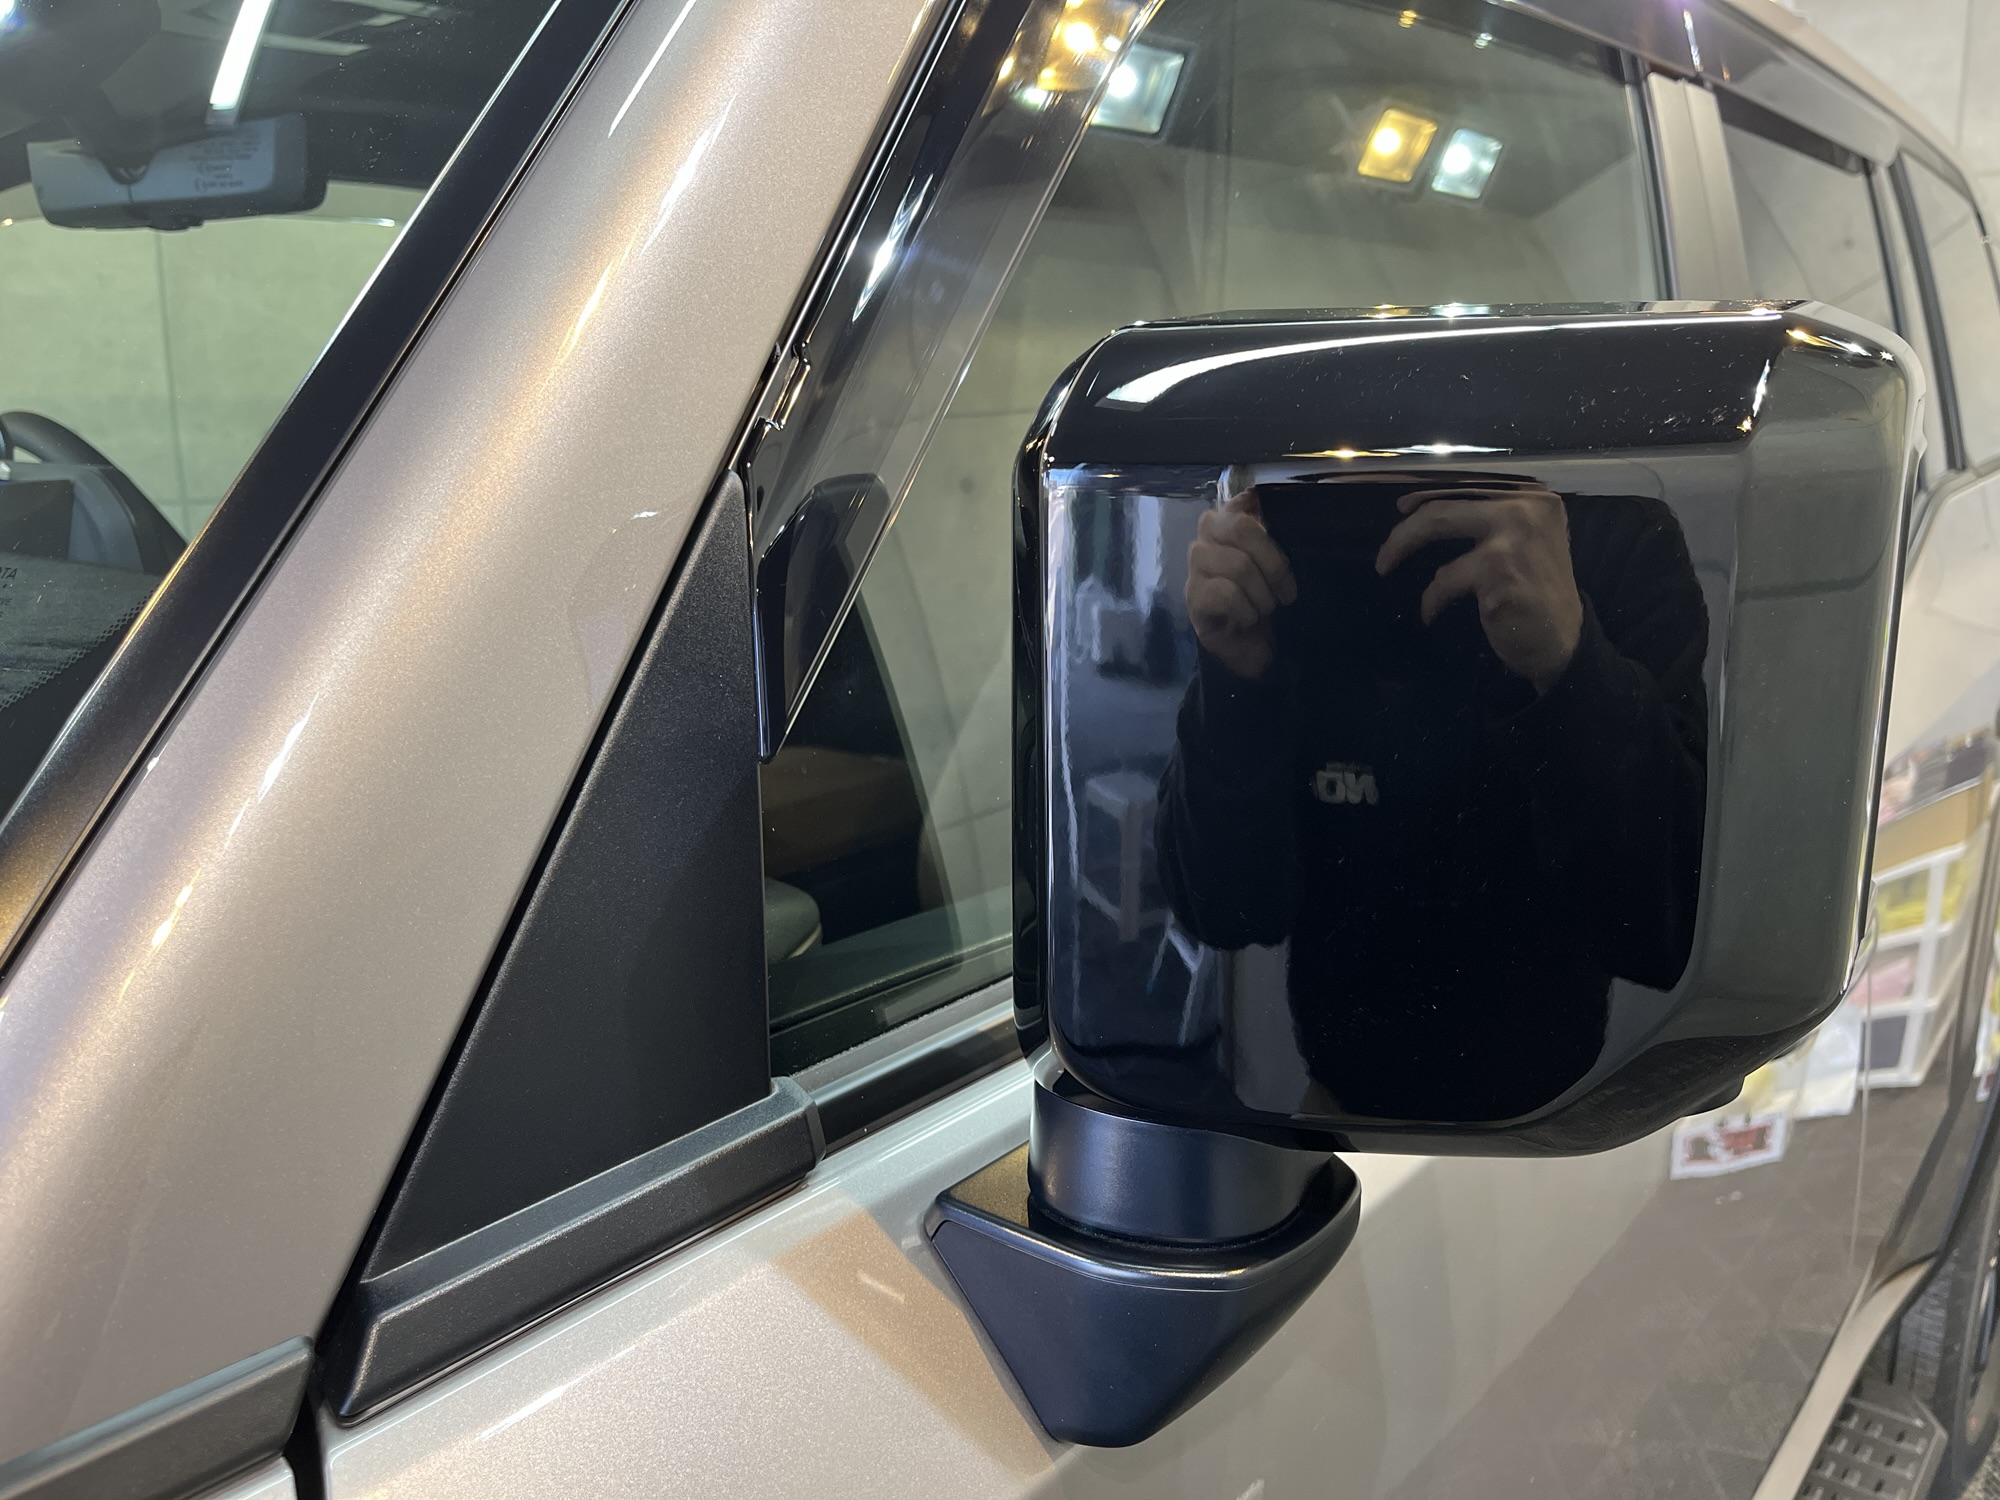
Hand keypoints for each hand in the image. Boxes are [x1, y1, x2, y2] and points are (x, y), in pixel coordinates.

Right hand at [1186, 485, 1296, 679]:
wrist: (1255, 646)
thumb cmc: (1268, 600)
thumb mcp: (1278, 562)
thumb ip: (1270, 528)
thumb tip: (1253, 494)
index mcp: (1228, 522)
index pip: (1242, 502)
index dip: (1266, 521)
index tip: (1281, 545)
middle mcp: (1207, 537)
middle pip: (1241, 528)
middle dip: (1273, 564)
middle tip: (1286, 593)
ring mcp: (1196, 567)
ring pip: (1237, 565)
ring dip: (1262, 594)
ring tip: (1266, 609)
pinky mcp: (1193, 597)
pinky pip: (1226, 594)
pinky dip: (1246, 611)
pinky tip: (1247, 620)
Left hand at [1375, 483, 1581, 693]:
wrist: (1562, 642)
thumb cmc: (1536, 592)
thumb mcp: (1523, 542)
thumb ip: (1488, 518)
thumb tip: (1422, 506)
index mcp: (1532, 497)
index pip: (1467, 484)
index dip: (1427, 493)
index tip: (1403, 508)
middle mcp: (1525, 509)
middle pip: (1444, 503)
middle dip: (1404, 526)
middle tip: (1384, 551)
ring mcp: (1512, 539)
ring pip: (1435, 525)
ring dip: (1399, 549)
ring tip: (1387, 569)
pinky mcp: (1498, 573)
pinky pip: (1444, 579)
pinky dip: (1430, 598)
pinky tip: (1430, 613)